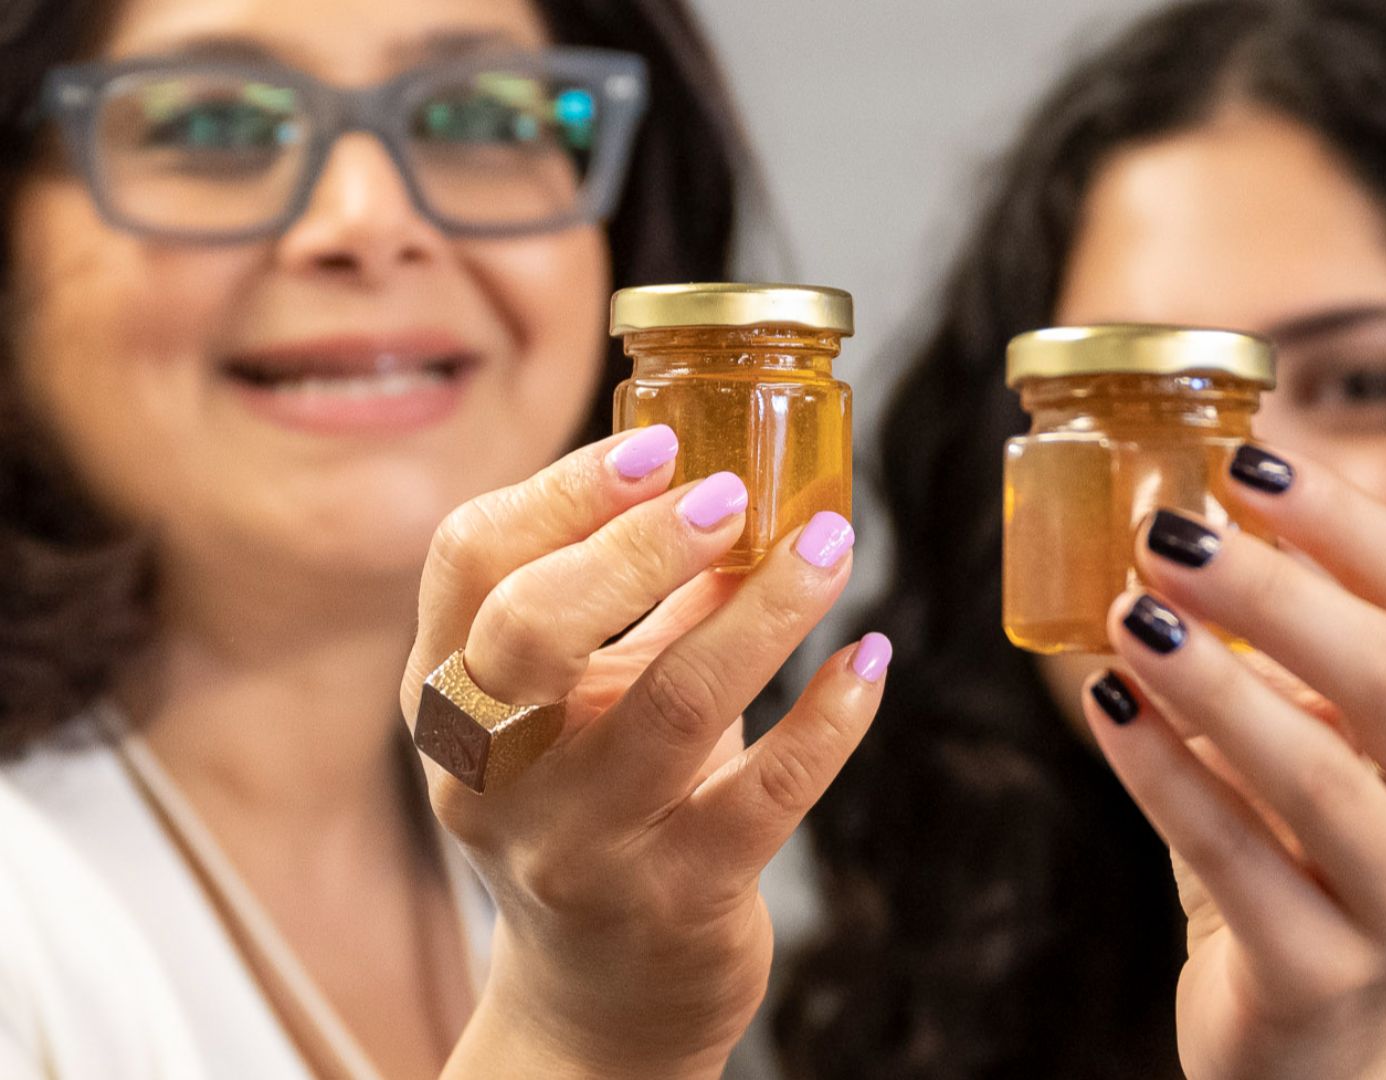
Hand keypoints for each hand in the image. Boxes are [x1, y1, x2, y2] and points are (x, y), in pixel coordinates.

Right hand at [398, 427, 887, 1078]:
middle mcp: (491, 774)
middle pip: (536, 629)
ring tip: (832, 545)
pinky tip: (871, 659)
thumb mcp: (577, 704)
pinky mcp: (675, 897)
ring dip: (766, 612)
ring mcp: (579, 843)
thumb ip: (629, 602)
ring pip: (671, 703)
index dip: (561, 489)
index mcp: (449, 699)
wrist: (598, 997)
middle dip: (642, 543)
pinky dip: (829, 716)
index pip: (469, 562)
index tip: (660, 444)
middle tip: (734, 492)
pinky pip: (764, 792)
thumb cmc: (593, 807)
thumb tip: (731, 478)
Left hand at [1083, 445, 1385, 1079]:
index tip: (1241, 463)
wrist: (1325, 1016)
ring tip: (1126, 617)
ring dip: (1212, 685)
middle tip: (1165, 538)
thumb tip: (1180, 496)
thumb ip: (1285, 628)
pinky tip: (1108, 707)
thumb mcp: (1324, 719)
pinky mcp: (1327, 976)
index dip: (1339, 522)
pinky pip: (1237, 863)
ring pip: (1321, 781)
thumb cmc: (1311, 831)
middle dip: (1273, 598)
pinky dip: (1164, 776)